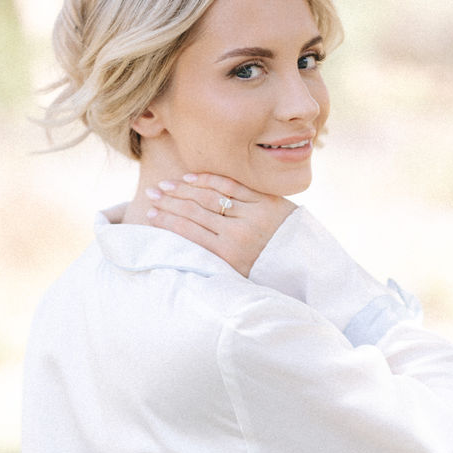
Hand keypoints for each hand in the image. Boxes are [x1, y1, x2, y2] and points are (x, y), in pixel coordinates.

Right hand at [146, 174, 293, 276]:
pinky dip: (209, 180)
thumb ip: (213, 260)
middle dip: (169, 202)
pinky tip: (191, 178)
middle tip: (151, 194)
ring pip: (210, 197)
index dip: (166, 221)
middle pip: (194, 212)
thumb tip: (180, 249)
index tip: (149, 214)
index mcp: (228, 256)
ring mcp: (252, 215)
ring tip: (165, 185)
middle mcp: (238, 235)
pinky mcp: (264, 201)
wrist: (304, 262)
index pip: (188, 232)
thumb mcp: (237, 274)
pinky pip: (232, 186)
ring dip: (183, 189)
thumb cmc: (264, 270)